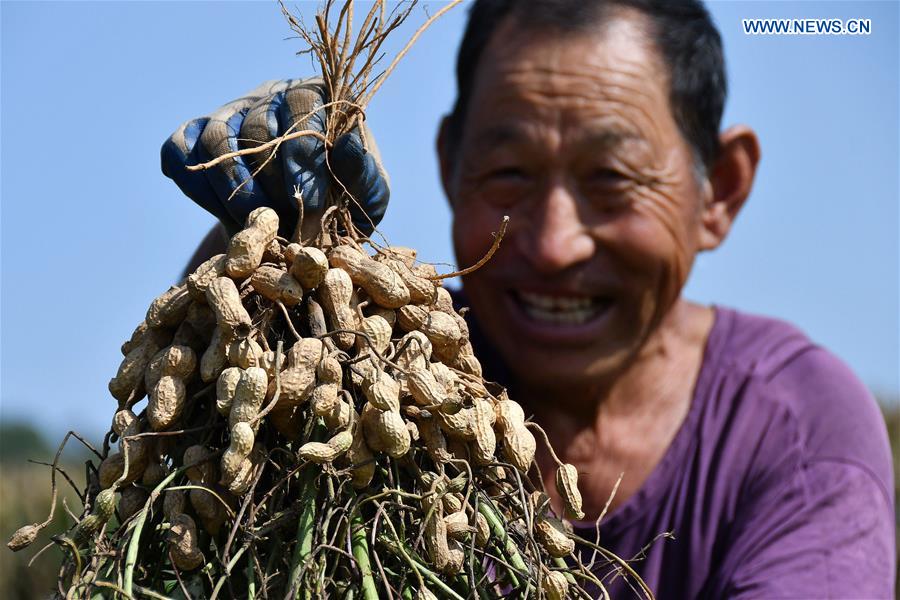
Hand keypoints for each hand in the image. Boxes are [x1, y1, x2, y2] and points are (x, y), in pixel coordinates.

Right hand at [161, 78, 388, 236]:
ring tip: (256, 226)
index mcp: (318, 96)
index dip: (304, 156)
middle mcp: (271, 96)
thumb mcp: (367, 194)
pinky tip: (224, 217)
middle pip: (258, 125)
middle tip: (286, 224)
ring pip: (217, 139)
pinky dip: (195, 186)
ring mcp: (230, 113)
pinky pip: (179, 152)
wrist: (305, 225)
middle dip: (272, 182)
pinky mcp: (196, 137)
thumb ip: (364, 171)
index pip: (303, 103)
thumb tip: (352, 141)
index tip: (312, 203)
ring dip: (235, 189)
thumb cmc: (346, 204)